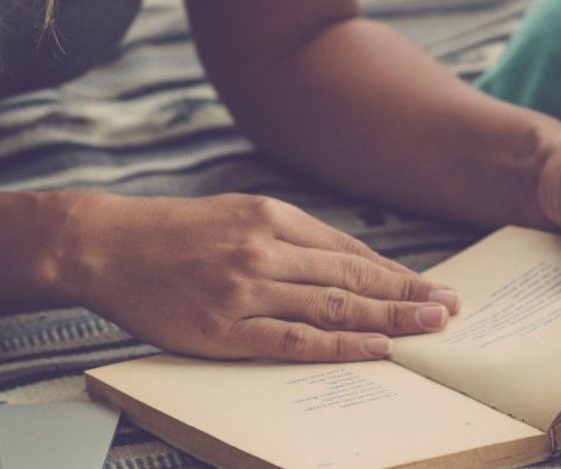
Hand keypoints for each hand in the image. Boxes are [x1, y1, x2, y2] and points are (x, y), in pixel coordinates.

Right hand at [67, 192, 459, 360]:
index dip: (394, 271)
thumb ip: (287, 234)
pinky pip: (294, 339)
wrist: (108, 244)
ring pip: (333, 305)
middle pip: (352, 275)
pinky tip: (374, 348)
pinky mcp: (224, 327)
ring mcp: (246, 288)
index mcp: (270, 214)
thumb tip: (343, 260)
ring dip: (389, 317)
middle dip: (407, 293)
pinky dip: (340, 344)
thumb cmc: (173, 231)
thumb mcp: (235, 212)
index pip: (349, 249)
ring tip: (430, 327)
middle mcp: (265, 246)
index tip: (430, 285)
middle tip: (451, 308)